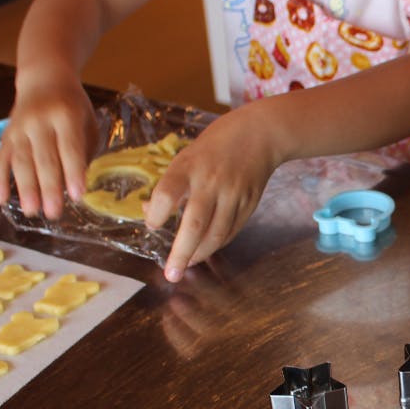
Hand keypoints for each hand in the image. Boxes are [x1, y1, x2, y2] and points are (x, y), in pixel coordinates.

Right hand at [0, 77, 97, 218]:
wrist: (44, 80)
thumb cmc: (72, 107)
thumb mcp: (87, 123)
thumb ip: (83, 151)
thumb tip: (76, 186)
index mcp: (65, 115)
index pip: (69, 148)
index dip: (73, 173)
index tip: (77, 196)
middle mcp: (39, 121)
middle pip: (43, 158)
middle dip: (48, 188)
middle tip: (54, 213)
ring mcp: (18, 128)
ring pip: (21, 161)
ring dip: (25, 189)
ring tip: (32, 212)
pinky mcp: (5, 135)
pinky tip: (1, 200)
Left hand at [144, 107, 278, 282]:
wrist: (261, 134)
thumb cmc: (215, 145)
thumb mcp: (186, 156)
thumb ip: (169, 185)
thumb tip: (148, 214)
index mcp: (189, 166)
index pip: (166, 194)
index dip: (155, 214)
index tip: (152, 225)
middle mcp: (211, 181)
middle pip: (194, 224)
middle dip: (180, 254)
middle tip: (170, 274)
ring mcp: (234, 194)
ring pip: (216, 234)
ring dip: (199, 255)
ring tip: (185, 265)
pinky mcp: (250, 203)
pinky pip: (231, 231)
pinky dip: (216, 244)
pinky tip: (205, 249)